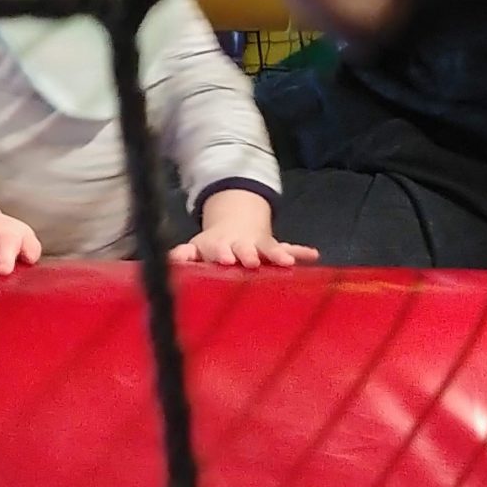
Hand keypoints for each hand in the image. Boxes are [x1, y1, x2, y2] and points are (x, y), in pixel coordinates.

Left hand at [170, 189, 316, 267]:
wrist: (235, 226)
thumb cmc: (213, 246)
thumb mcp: (198, 248)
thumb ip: (186, 254)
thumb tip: (173, 257)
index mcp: (220, 246)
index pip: (219, 249)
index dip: (221, 253)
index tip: (223, 259)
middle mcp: (241, 245)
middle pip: (244, 248)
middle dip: (247, 254)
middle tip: (251, 261)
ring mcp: (259, 246)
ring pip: (269, 248)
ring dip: (277, 253)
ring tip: (287, 261)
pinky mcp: (275, 247)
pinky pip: (290, 249)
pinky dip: (301, 252)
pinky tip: (313, 255)